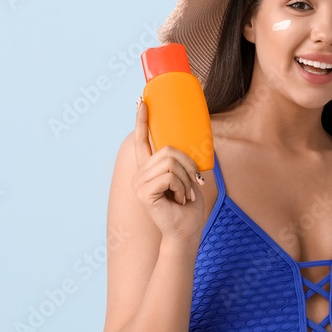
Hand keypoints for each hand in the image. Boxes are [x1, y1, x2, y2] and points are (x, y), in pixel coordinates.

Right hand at [130, 97, 203, 244]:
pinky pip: (170, 176)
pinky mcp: (143, 193)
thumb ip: (184, 159)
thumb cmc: (189, 205)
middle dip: (188, 166)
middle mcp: (140, 173)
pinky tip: (179, 200)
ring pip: (171, 163)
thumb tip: (192, 134)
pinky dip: (182, 187)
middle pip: (168, 151)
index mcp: (149, 168)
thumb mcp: (189, 176)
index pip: (142, 139)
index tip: (141, 100)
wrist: (186, 231)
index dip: (141, 119)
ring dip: (186, 180)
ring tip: (184, 195)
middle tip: (192, 185)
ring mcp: (139, 183)